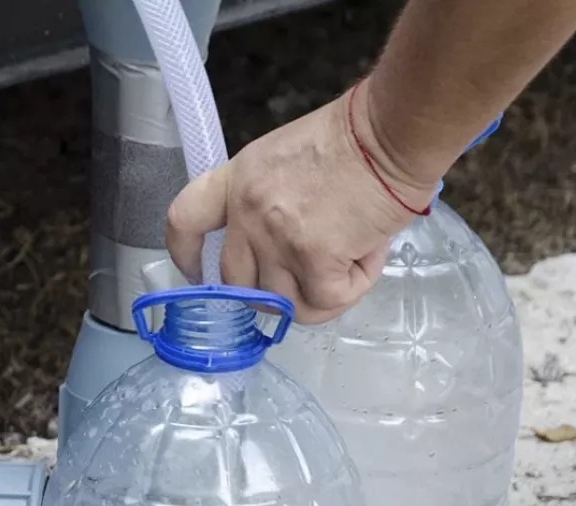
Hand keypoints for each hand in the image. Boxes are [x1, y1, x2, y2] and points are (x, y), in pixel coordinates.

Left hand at [165, 78, 440, 324]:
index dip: (187, 256)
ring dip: (321, 292)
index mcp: (237, 180)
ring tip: (352, 256)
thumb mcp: (287, 159)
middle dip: (274, 292)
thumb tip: (282, 249)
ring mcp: (276, 236)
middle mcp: (247, 211)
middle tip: (311, 278)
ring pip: (284, 302)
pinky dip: (352, 288)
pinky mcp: (313, 257)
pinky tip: (368, 256)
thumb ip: (268, 200)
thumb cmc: (355, 138)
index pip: (185, 221)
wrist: (391, 131)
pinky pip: (326, 302)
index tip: (197, 275)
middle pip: (236, 284)